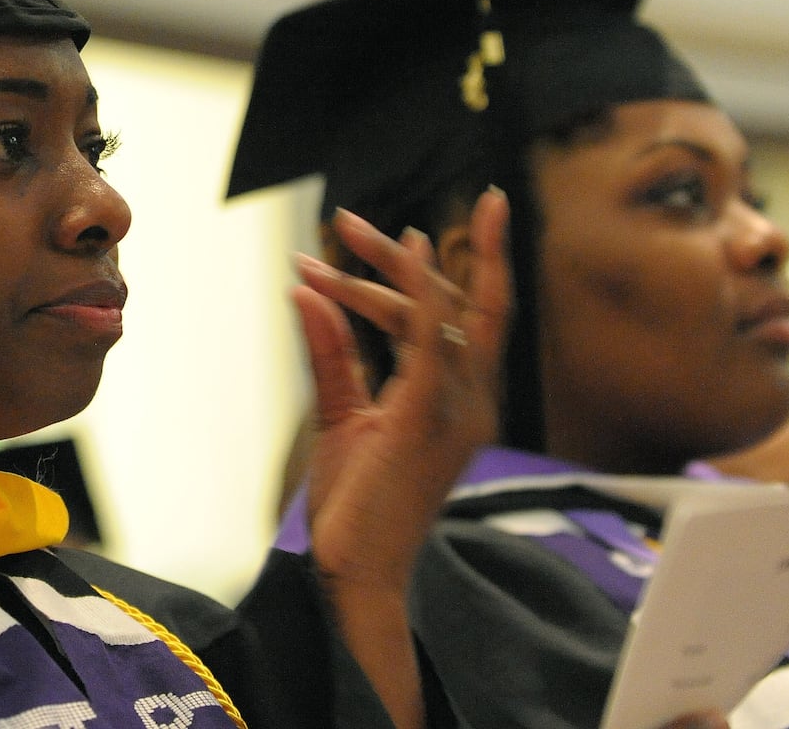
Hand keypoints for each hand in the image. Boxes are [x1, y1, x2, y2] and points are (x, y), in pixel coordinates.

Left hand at [290, 187, 509, 728]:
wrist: (354, 571)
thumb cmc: (355, 504)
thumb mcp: (341, 412)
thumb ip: (333, 352)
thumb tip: (309, 292)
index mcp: (460, 400)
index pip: (477, 315)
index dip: (479, 258)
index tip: (451, 216)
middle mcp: (472, 400)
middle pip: (462, 301)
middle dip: (409, 252)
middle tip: (346, 219)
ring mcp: (455, 410)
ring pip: (440, 310)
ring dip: (386, 266)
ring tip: (334, 234)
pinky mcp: (425, 419)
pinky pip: (429, 339)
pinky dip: (414, 290)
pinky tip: (390, 259)